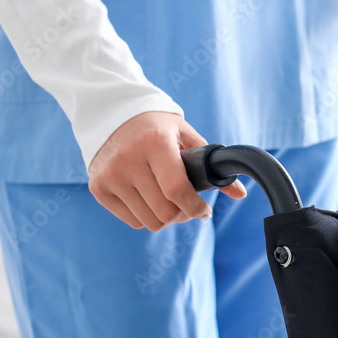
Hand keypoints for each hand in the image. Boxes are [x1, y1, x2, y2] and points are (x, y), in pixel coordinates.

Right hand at [87, 111, 246, 230]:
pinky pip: (132, 221)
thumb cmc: (159, 127)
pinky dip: (147, 216)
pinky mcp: (98, 188)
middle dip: (184, 214)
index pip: (176, 190)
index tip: (204, 210)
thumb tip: (240, 194)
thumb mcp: (187, 137)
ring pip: (149, 221)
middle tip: (189, 206)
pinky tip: (151, 199)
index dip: (195, 207)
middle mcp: (128, 160)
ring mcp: (110, 176)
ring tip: (171, 202)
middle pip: (164, 212)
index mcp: (155, 143)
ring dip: (166, 218)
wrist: (115, 115)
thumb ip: (212, 165)